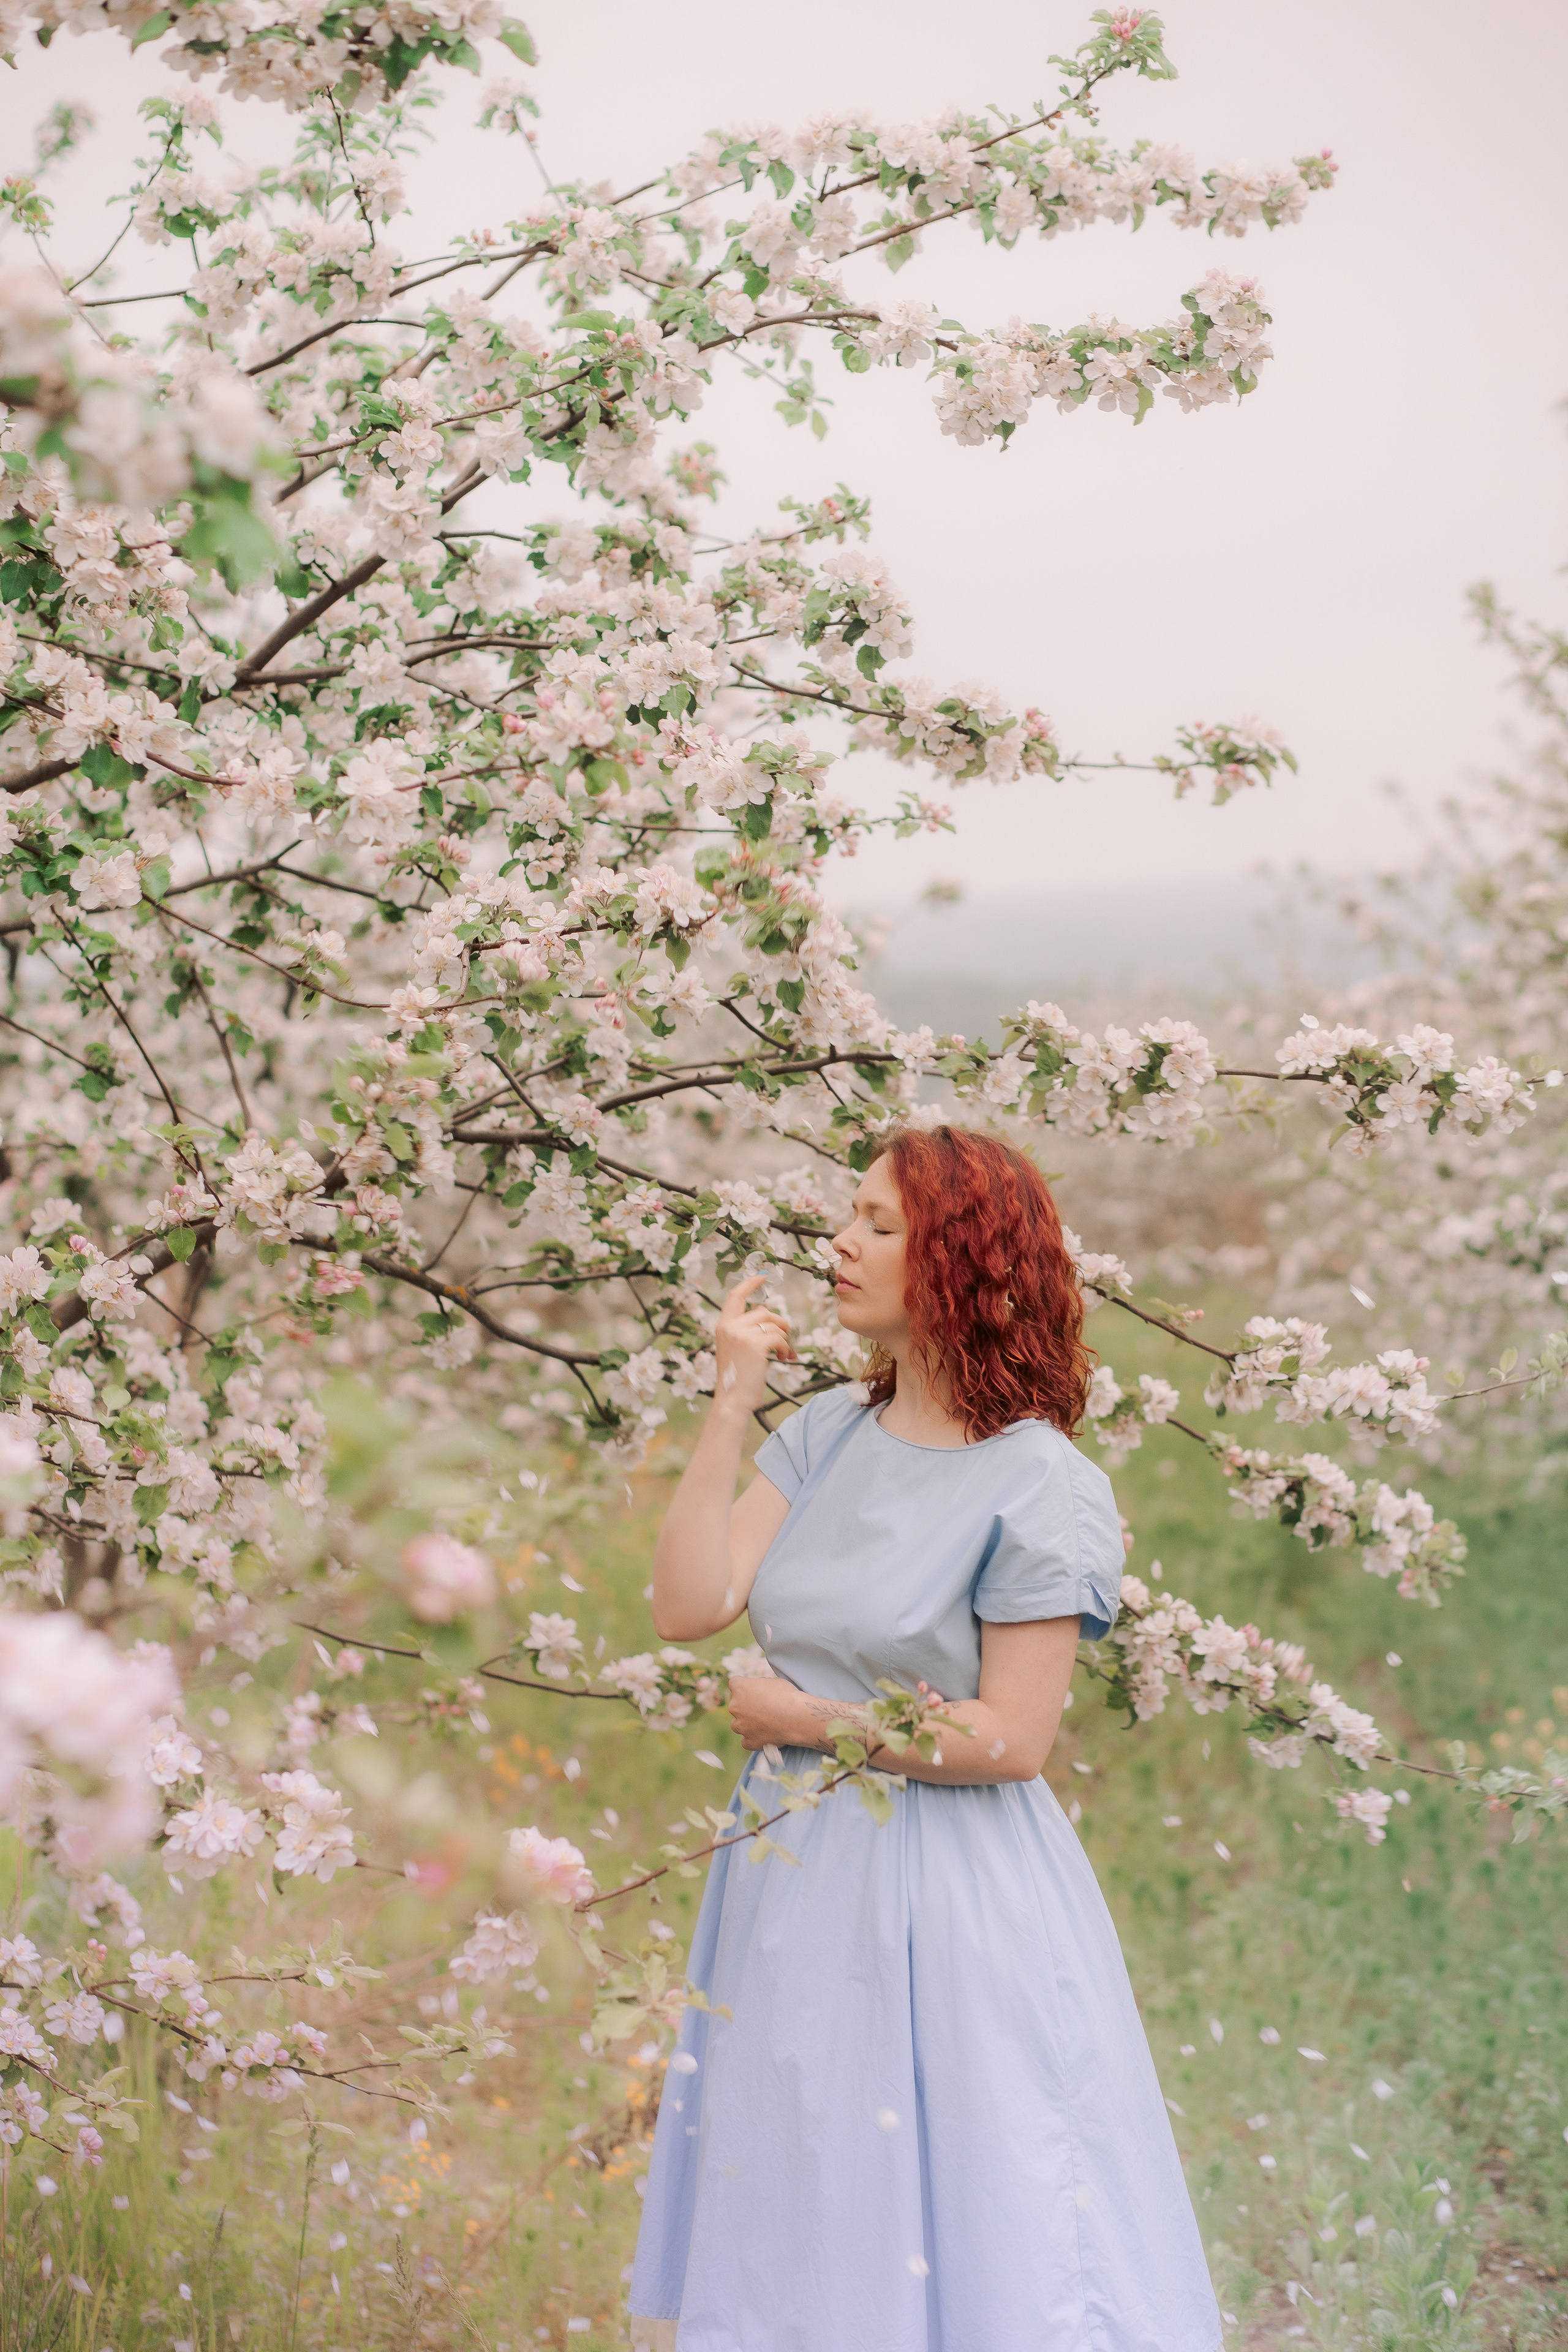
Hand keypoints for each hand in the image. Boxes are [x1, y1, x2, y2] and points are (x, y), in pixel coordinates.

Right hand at [712, 1272, 793, 1415]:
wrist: (732, 1401)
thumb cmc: (737, 1379)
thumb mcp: (736, 1350)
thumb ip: (746, 1332)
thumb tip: (769, 1318)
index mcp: (723, 1326)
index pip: (735, 1296)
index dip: (749, 1284)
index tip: (762, 1277)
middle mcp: (730, 1326)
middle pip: (764, 1312)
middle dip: (779, 1324)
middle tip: (785, 1341)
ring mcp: (742, 1334)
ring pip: (774, 1324)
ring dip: (784, 1339)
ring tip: (783, 1355)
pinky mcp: (755, 1344)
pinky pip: (780, 1338)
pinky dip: (786, 1348)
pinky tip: (783, 1359)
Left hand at [727, 1674, 811, 1751]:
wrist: (797, 1718)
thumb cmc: (787, 1696)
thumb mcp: (773, 1682)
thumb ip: (761, 1687)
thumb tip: (760, 1692)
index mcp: (740, 1688)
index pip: (734, 1684)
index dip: (745, 1687)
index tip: (753, 1691)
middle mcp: (735, 1707)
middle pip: (735, 1706)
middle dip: (745, 1707)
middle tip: (761, 1709)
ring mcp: (741, 1726)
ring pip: (737, 1725)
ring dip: (746, 1724)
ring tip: (763, 1724)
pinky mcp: (749, 1742)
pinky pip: (746, 1741)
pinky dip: (753, 1740)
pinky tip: (764, 1736)